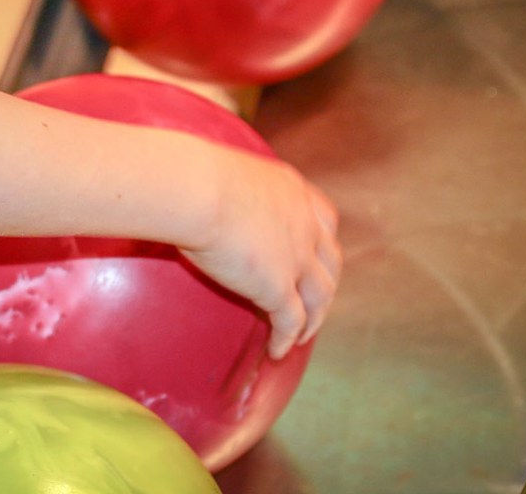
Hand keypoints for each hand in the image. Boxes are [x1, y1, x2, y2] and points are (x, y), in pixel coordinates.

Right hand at [178, 148, 342, 359]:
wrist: (197, 191)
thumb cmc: (195, 177)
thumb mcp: (225, 174)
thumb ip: (229, 189)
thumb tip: (201, 195)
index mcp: (292, 192)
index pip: (324, 218)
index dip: (323, 241)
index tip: (316, 252)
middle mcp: (305, 224)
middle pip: (330, 262)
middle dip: (325, 283)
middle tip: (313, 300)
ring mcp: (297, 258)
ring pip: (320, 297)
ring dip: (314, 318)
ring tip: (302, 335)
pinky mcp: (279, 287)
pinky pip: (291, 321)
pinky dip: (287, 339)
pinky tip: (277, 351)